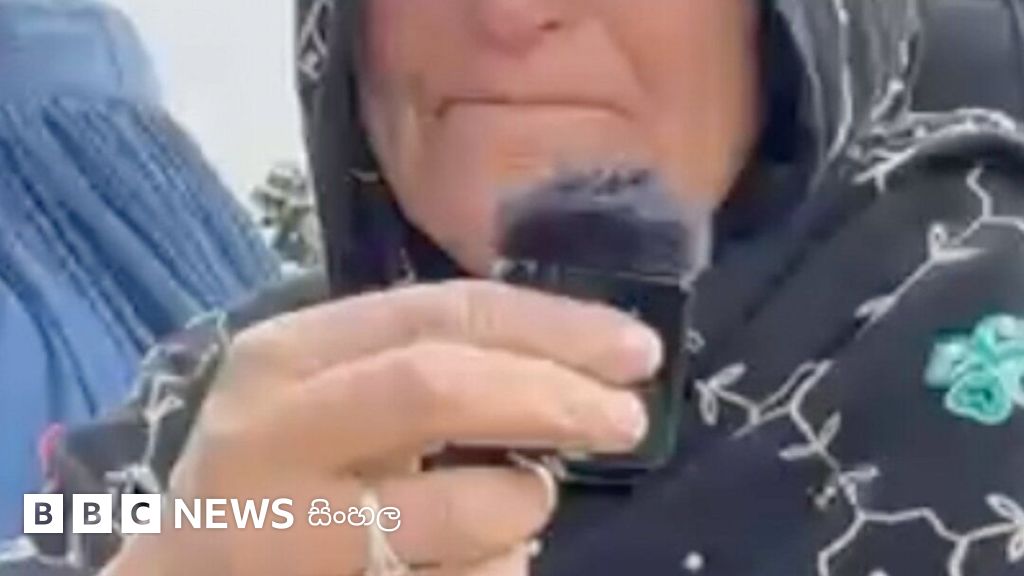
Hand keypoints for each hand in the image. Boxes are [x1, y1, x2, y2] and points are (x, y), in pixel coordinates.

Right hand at [105, 281, 661, 574]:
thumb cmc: (275, 477)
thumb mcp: (328, 399)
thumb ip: (422, 370)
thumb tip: (570, 368)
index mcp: (285, 355)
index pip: (440, 314)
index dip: (552, 326)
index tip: (634, 349)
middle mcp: (271, 430)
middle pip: (441, 386)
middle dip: (555, 397)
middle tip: (627, 418)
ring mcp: (283, 530)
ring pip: (459, 507)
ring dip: (525, 506)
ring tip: (526, 503)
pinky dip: (499, 570)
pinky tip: (482, 561)